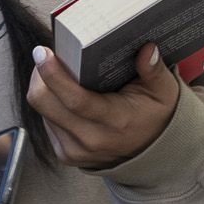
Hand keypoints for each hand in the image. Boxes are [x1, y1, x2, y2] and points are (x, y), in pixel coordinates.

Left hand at [25, 43, 178, 169]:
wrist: (150, 154)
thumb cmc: (155, 116)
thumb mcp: (163, 91)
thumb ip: (154, 70)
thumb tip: (147, 49)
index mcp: (115, 122)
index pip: (75, 100)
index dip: (53, 75)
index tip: (42, 52)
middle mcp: (90, 140)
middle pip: (45, 103)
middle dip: (40, 75)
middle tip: (48, 55)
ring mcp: (74, 150)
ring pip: (42, 111)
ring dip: (44, 88)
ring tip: (59, 73)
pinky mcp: (65, 154)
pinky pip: (46, 122)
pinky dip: (51, 104)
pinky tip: (63, 94)